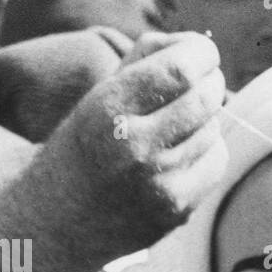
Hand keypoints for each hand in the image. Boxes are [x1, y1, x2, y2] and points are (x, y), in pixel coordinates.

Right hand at [0, 32, 228, 271]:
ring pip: (215, 129)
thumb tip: (199, 47)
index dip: (202, 53)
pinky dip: (207, 152)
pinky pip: (216, 163)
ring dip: (205, 120)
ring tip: (176, 125)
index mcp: (108, 109)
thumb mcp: (98, 95)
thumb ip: (145, 59)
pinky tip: (180, 154)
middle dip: (210, 81)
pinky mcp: (176, 211)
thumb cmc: (83, 147)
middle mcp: (135, 147)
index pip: (181, 69)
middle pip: (207, 97)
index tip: (201, 53)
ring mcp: (159, 184)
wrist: (54, 224)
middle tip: (200, 82)